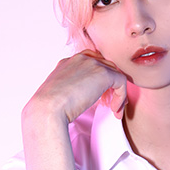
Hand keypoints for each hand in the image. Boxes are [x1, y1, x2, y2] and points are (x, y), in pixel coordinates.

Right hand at [21, 50, 126, 169]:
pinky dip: (121, 97)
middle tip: (111, 104)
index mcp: (67, 63)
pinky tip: (115, 111)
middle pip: (105, 66)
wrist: (47, 109)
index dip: (99, 79)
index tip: (101, 97)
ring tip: (115, 110)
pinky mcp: (102, 74)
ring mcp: (91, 64)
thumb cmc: (49, 109)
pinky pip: (121, 82)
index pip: (91, 62)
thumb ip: (71, 90)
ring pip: (115, 74)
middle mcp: (80, 59)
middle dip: (110, 85)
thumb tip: (82, 98)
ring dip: (118, 93)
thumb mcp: (59, 94)